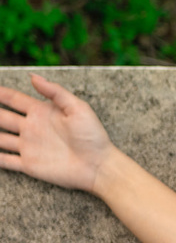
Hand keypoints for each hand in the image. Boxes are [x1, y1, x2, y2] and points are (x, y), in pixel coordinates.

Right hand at [0, 74, 116, 193]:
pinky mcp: (29, 165)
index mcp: (42, 112)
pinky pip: (6, 160)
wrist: (99, 166)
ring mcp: (28, 146)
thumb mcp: (78, 109)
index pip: (13, 99)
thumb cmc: (93, 136)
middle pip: (1, 117)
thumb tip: (33, 77)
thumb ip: (55, 93)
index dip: (0, 92)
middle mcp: (31, 128)